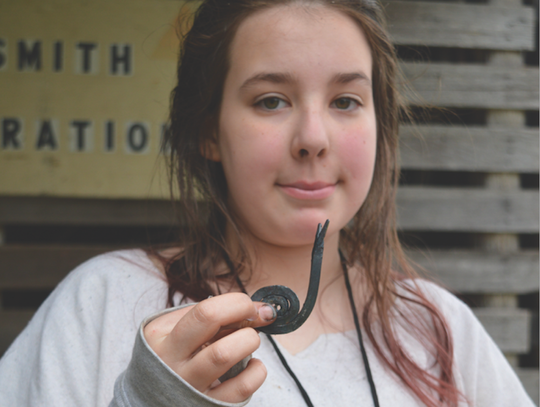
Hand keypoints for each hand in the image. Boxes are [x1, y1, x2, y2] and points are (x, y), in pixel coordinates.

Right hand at [144, 293, 276, 402]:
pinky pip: (240, 388)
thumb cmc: (175, 357)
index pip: (205, 310)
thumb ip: (213, 316)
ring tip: (250, 342)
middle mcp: (170, 360)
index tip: (249, 306)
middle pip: (211, 323)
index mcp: (160, 335)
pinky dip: (256, 372)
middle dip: (244, 314)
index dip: (237, 303)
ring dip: (249, 341)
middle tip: (255, 319)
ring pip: (224, 354)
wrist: (154, 400)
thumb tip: (260, 309)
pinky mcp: (207, 406)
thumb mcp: (180, 330)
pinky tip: (252, 366)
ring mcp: (188, 385)